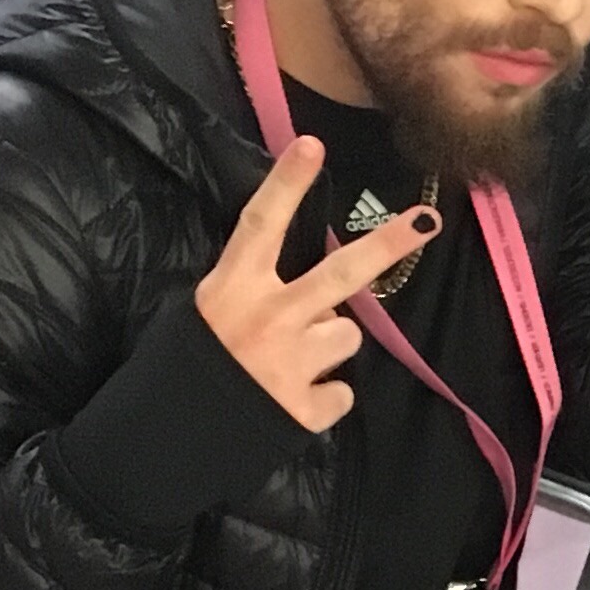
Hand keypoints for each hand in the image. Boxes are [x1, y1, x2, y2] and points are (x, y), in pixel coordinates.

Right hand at [194, 138, 437, 432]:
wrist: (163, 446)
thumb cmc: (181, 372)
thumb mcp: (201, 317)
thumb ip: (252, 295)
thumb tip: (313, 294)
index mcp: (232, 290)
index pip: (261, 225)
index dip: (287, 184)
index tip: (313, 144)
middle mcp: (268, 319)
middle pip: (340, 273)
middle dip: (387, 245)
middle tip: (426, 222)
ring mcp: (291, 363)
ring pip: (347, 333)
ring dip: (328, 345)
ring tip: (289, 362)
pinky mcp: (305, 408)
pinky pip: (341, 390)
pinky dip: (322, 396)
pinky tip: (291, 401)